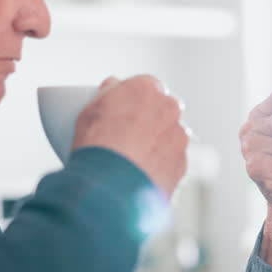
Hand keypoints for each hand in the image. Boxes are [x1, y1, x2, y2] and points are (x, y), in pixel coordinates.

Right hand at [72, 75, 189, 196]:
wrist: (110, 185)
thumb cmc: (96, 144)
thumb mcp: (89, 111)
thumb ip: (107, 94)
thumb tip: (113, 86)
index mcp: (146, 88)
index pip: (146, 86)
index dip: (135, 99)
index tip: (126, 111)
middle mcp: (169, 108)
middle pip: (163, 109)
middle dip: (153, 118)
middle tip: (131, 135)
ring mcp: (179, 136)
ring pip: (172, 135)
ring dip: (160, 142)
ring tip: (137, 159)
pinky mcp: (183, 163)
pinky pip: (173, 160)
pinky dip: (162, 165)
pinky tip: (143, 174)